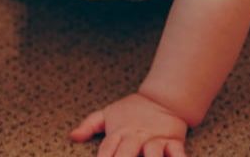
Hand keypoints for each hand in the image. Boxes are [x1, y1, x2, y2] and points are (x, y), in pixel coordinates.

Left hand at [69, 92, 188, 156]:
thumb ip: (90, 125)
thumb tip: (72, 136)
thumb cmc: (133, 111)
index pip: (106, 150)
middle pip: (126, 153)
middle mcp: (136, 137)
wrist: (164, 98)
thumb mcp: (108, 114)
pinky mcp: (173, 141)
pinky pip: (177, 153)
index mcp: (119, 132)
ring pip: (153, 154)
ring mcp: (155, 140)